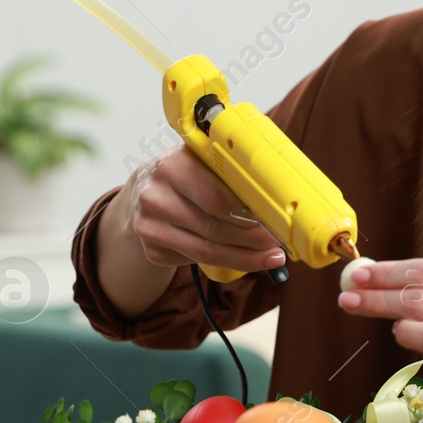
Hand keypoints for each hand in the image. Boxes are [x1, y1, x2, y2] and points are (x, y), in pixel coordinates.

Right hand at [123, 146, 284, 274]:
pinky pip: (196, 261)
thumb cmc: (187, 173)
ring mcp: (149, 226)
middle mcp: (154, 196)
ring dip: (244, 257)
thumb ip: (231, 173)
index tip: (275, 223)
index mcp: (172, 166)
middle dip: (253, 240)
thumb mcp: (203, 161)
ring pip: (207, 251)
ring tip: (270, 257)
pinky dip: (225, 262)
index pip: (217, 199)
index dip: (250, 214)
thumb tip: (275, 200)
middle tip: (277, 245)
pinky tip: (243, 257)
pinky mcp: (152, 250)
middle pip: (215, 228)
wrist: (145, 189)